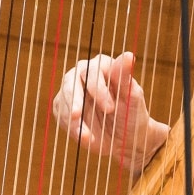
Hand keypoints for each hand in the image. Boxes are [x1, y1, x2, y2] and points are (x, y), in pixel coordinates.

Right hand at [51, 52, 168, 170]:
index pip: (93, 71)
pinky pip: (61, 115)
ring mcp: (72, 90)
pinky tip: (84, 138)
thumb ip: (125, 77)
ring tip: (87, 137)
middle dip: (74, 100)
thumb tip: (128, 55)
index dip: (98, 89)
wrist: (127, 139)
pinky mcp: (64, 108)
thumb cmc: (132, 114)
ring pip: (63, 99)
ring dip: (72, 119)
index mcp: (103, 66)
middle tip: (78, 116)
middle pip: (70, 81)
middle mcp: (84, 74)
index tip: (110, 109)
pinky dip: (71, 128)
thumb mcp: (132, 97)